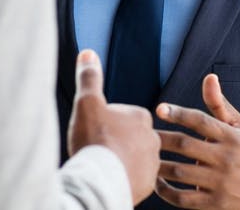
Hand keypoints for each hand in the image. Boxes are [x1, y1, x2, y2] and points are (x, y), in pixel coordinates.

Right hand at [68, 49, 160, 204]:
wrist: (101, 181)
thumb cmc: (95, 139)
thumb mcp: (87, 102)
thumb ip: (89, 77)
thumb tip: (88, 53)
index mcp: (141, 117)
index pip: (124, 114)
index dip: (106, 120)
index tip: (96, 129)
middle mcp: (152, 139)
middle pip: (130, 136)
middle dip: (116, 140)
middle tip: (98, 147)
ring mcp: (151, 164)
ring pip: (134, 158)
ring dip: (122, 160)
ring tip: (104, 164)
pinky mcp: (147, 186)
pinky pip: (135, 178)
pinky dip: (124, 178)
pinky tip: (111, 178)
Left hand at [155, 74, 239, 208]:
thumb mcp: (238, 127)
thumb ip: (219, 104)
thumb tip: (209, 77)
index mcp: (230, 136)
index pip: (200, 121)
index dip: (178, 113)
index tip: (159, 109)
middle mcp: (226, 158)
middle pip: (185, 145)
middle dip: (161, 139)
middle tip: (144, 135)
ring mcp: (221, 183)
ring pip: (181, 172)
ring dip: (159, 165)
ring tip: (145, 157)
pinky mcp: (216, 205)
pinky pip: (184, 199)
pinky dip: (166, 191)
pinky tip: (156, 182)